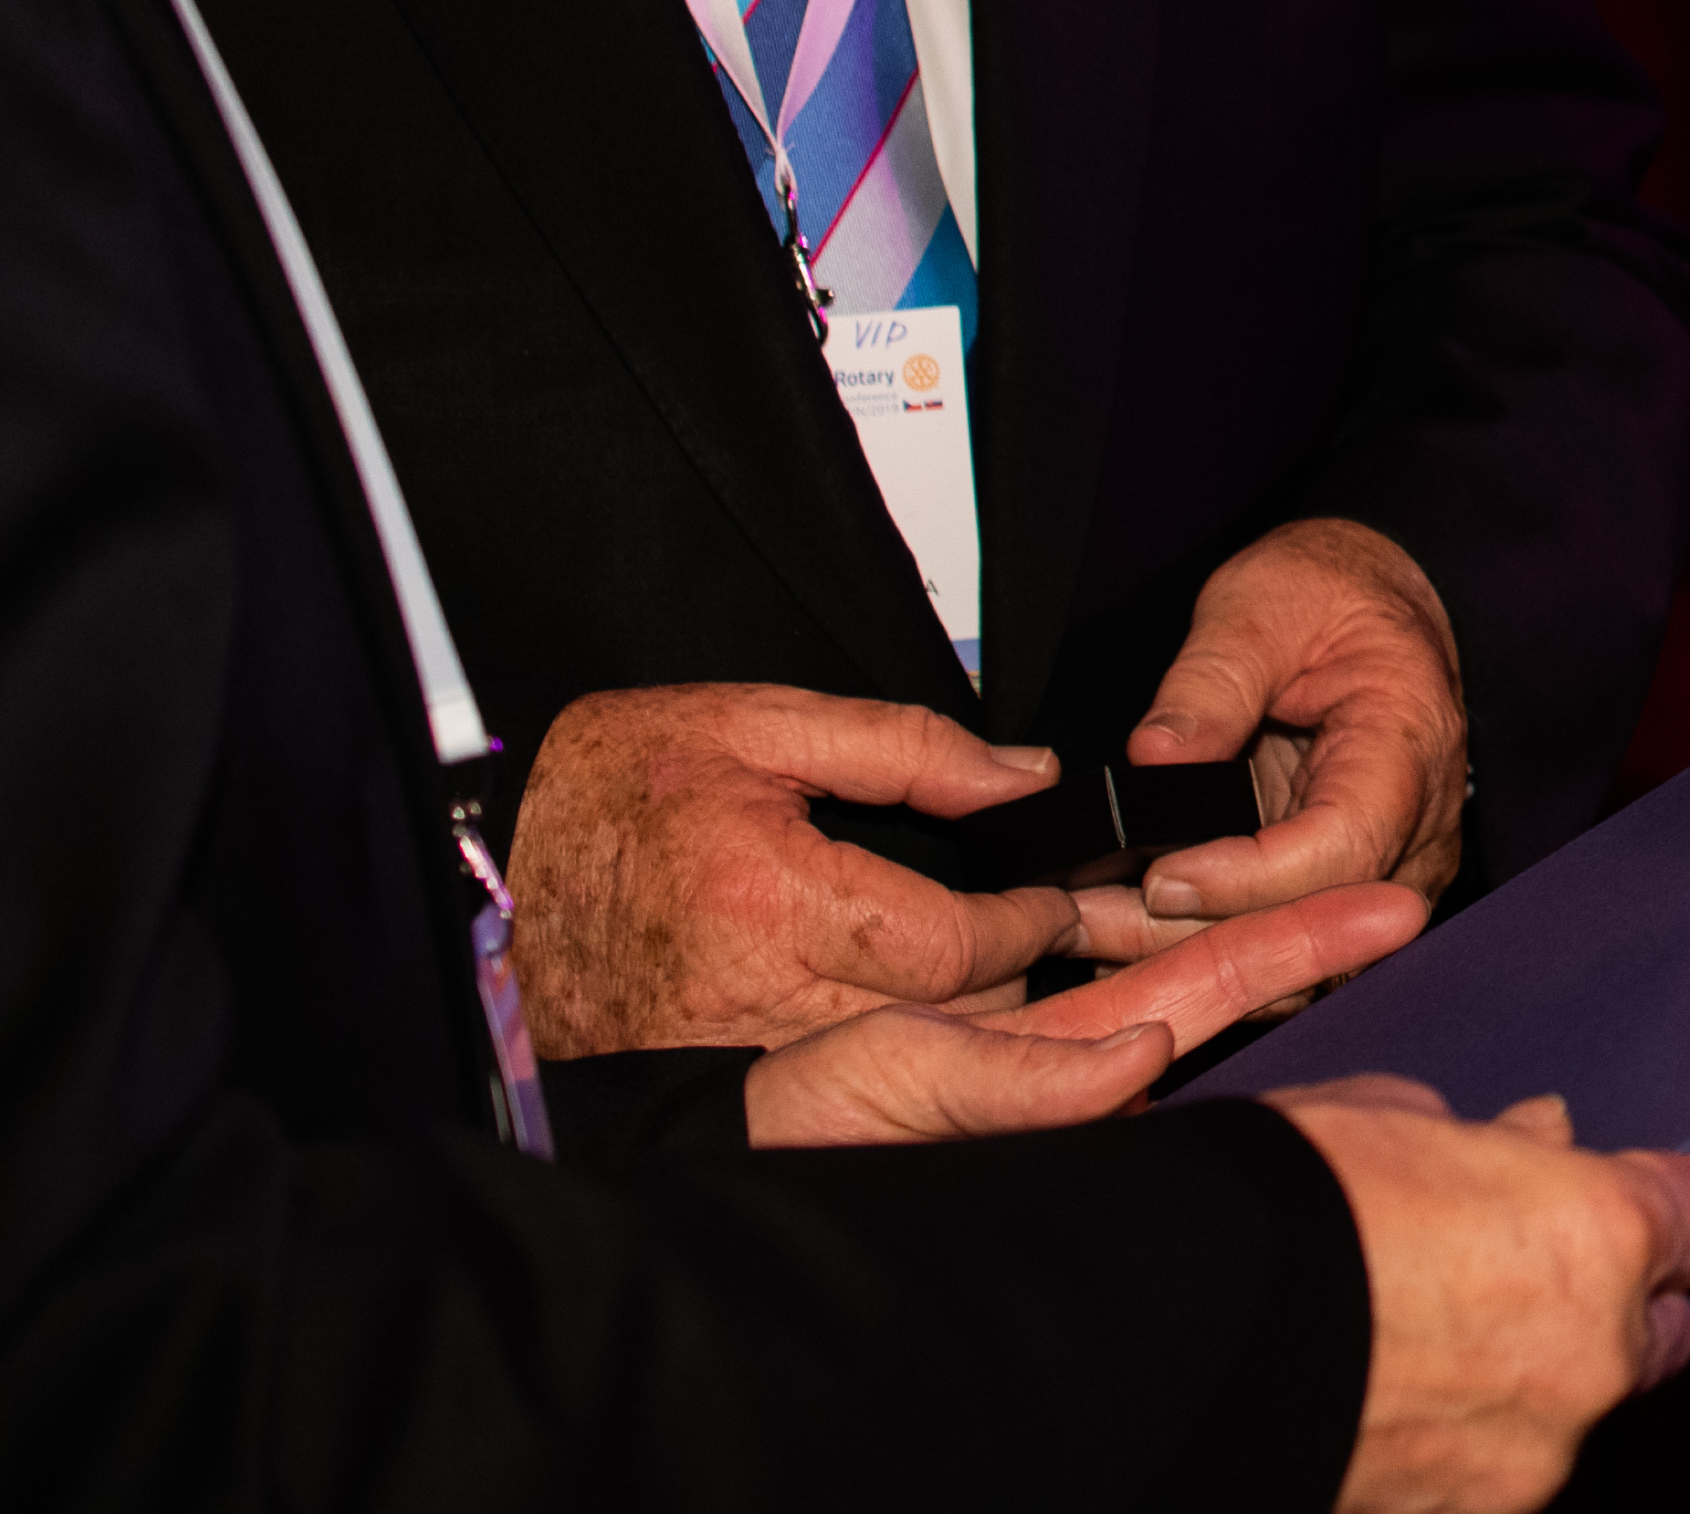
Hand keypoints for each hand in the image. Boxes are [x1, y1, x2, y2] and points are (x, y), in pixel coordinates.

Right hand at [506, 683, 1093, 1054]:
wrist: (481, 870)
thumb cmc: (607, 787)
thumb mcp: (750, 721)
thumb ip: (902, 743)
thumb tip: (1020, 779)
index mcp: (767, 899)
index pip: (955, 945)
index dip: (1032, 922)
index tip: (1062, 902)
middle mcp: (752, 997)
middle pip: (948, 1021)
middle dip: (1030, 981)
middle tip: (1093, 945)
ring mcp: (731, 1055)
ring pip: (910, 1063)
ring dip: (982, 1025)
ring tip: (1038, 977)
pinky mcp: (715, 1084)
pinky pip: (848, 1081)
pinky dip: (908, 1053)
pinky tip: (945, 1014)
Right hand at [743, 879, 1432, 1144]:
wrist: (711, 1134)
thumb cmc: (791, 1127)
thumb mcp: (900, 1089)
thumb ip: (1025, 1084)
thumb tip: (1147, 1056)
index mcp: (1064, 1070)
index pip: (1205, 991)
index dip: (1290, 945)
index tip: (1382, 909)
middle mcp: (1068, 1060)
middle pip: (1213, 978)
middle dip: (1304, 936)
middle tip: (1411, 900)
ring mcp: (1035, 1048)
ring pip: (1164, 975)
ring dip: (1244, 929)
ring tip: (1356, 904)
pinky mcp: (990, 1031)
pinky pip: (1097, 978)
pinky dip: (1163, 946)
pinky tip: (1204, 911)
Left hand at [1075, 515, 1473, 967]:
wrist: (1373, 605)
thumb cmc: (1328, 596)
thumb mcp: (1261, 605)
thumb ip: (1211, 681)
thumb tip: (1154, 759)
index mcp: (1407, 748)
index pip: (1341, 847)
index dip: (1247, 879)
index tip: (1158, 875)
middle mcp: (1417, 828)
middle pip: (1315, 916)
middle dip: (1198, 932)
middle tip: (1085, 918)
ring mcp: (1389, 867)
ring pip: (1301, 954)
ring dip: (1194, 950)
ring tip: (1090, 926)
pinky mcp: (1346, 885)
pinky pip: (1288, 940)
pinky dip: (1211, 944)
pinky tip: (1131, 927)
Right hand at [1281, 1076, 1689, 1513]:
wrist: (1155, 1341)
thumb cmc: (1272, 1206)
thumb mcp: (1388, 1122)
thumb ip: (1491, 1145)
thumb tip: (1534, 1138)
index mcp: (1599, 1238)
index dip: (1658, 1210)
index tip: (1616, 1203)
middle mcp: (1587, 1363)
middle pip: (1650, 1340)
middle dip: (1603, 1311)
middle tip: (1511, 1280)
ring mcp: (1519, 1467)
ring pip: (1555, 1425)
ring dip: (1509, 1391)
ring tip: (1397, 1351)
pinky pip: (1473, 1483)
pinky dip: (1440, 1453)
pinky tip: (1368, 1412)